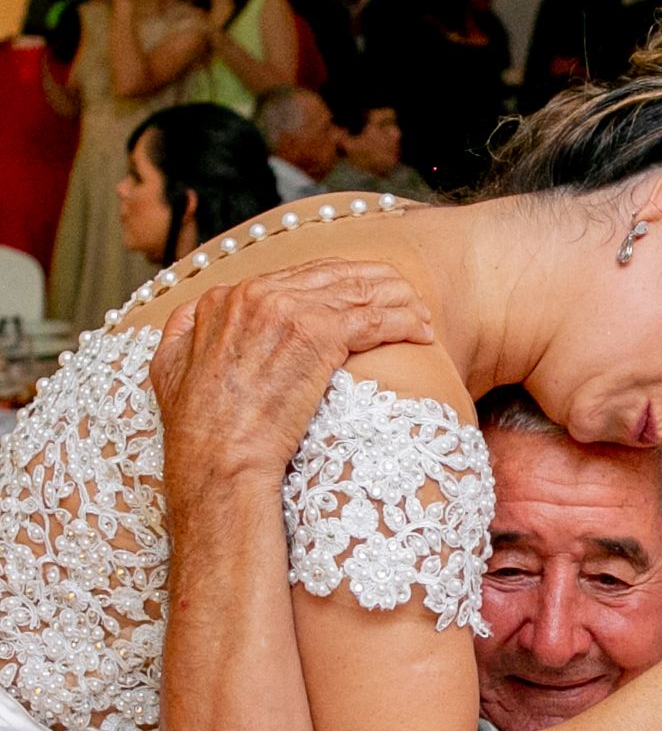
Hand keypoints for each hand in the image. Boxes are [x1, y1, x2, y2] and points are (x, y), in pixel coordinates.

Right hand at [151, 259, 433, 513]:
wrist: (216, 455)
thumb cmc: (197, 428)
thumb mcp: (169, 368)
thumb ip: (183, 334)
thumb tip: (189, 319)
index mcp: (226, 297)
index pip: (297, 277)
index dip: (338, 285)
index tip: (363, 297)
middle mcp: (257, 292)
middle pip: (334, 275)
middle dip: (377, 284)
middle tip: (407, 298)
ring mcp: (288, 309)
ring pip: (360, 292)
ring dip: (399, 301)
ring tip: (422, 315)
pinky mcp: (318, 333)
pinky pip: (375, 318)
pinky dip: (405, 322)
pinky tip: (423, 331)